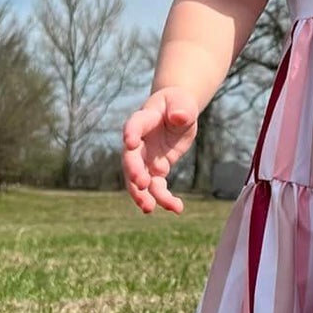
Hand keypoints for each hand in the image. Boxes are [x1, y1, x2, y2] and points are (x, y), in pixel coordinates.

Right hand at [122, 88, 198, 213]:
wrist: (176, 114)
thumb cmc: (177, 104)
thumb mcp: (182, 103)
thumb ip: (181, 109)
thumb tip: (180, 116)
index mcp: (144, 119)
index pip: (135, 125)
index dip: (131, 133)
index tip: (129, 141)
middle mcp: (139, 142)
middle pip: (131, 158)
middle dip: (133, 171)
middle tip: (140, 183)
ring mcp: (145, 158)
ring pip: (139, 179)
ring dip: (142, 194)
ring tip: (148, 208)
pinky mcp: (155, 170)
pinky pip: (156, 187)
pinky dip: (163, 199)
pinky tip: (176, 208)